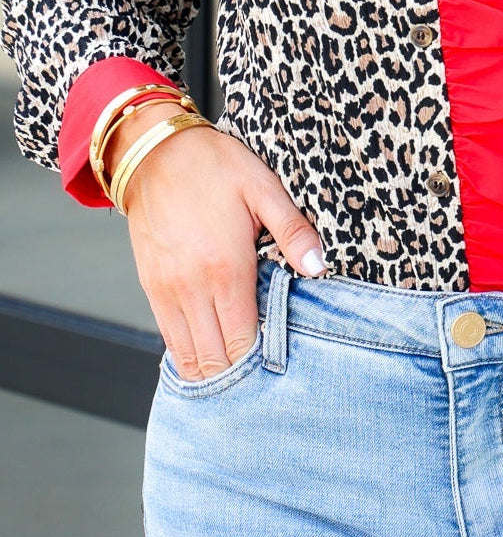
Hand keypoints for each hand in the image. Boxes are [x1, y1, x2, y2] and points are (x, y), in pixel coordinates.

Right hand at [106, 105, 325, 382]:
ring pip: (188, 355)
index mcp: (226, 268)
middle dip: (239, 376)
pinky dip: (188, 354)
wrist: (153, 151)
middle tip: (265, 385)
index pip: (243, 341)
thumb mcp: (264, 189)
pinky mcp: (150, 286)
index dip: (260, 365)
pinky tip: (209, 357)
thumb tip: (319, 267)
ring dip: (212, 371)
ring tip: (239, 377)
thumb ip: (294, 232)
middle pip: (215, 358)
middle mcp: (192, 287)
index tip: (280, 372)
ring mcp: (167, 290)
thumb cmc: (213, 166)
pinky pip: (168, 336)